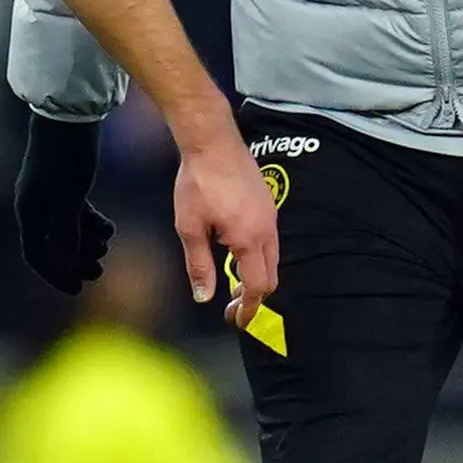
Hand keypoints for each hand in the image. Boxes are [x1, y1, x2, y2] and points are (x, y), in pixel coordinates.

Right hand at [13, 112, 110, 291]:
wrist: (70, 115)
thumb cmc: (67, 157)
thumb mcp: (69, 199)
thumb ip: (65, 234)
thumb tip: (62, 267)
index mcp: (28, 212)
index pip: (37, 255)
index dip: (56, 275)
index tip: (78, 289)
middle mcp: (34, 206)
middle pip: (52, 246)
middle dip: (75, 261)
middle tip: (99, 271)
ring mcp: (48, 194)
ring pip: (65, 230)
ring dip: (85, 242)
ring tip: (106, 245)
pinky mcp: (63, 183)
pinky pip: (74, 214)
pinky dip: (90, 223)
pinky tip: (108, 227)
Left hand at [173, 129, 279, 331]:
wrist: (212, 141)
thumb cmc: (198, 182)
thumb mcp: (190, 227)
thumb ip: (200, 265)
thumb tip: (205, 297)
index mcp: (248, 239)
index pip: (257, 286)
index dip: (249, 308)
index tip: (237, 321)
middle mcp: (266, 230)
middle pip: (271, 276)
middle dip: (255, 297)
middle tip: (233, 307)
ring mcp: (270, 216)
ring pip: (272, 258)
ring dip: (257, 276)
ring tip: (234, 284)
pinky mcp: (268, 204)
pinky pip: (270, 241)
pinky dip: (258, 257)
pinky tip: (237, 253)